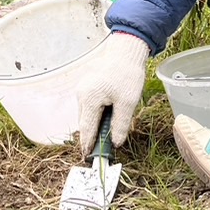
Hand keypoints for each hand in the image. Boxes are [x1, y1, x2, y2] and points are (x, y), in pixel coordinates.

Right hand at [74, 32, 149, 152]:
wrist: (126, 51)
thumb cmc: (127, 75)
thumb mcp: (128, 102)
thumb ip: (120, 124)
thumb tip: (116, 142)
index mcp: (89, 100)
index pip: (87, 129)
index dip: (88, 145)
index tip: (88, 157)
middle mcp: (81, 95)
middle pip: (85, 123)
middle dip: (92, 136)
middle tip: (100, 149)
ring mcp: (83, 89)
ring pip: (87, 114)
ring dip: (95, 124)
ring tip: (105, 134)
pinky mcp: (87, 86)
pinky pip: (89, 105)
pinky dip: (96, 114)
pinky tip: (107, 116)